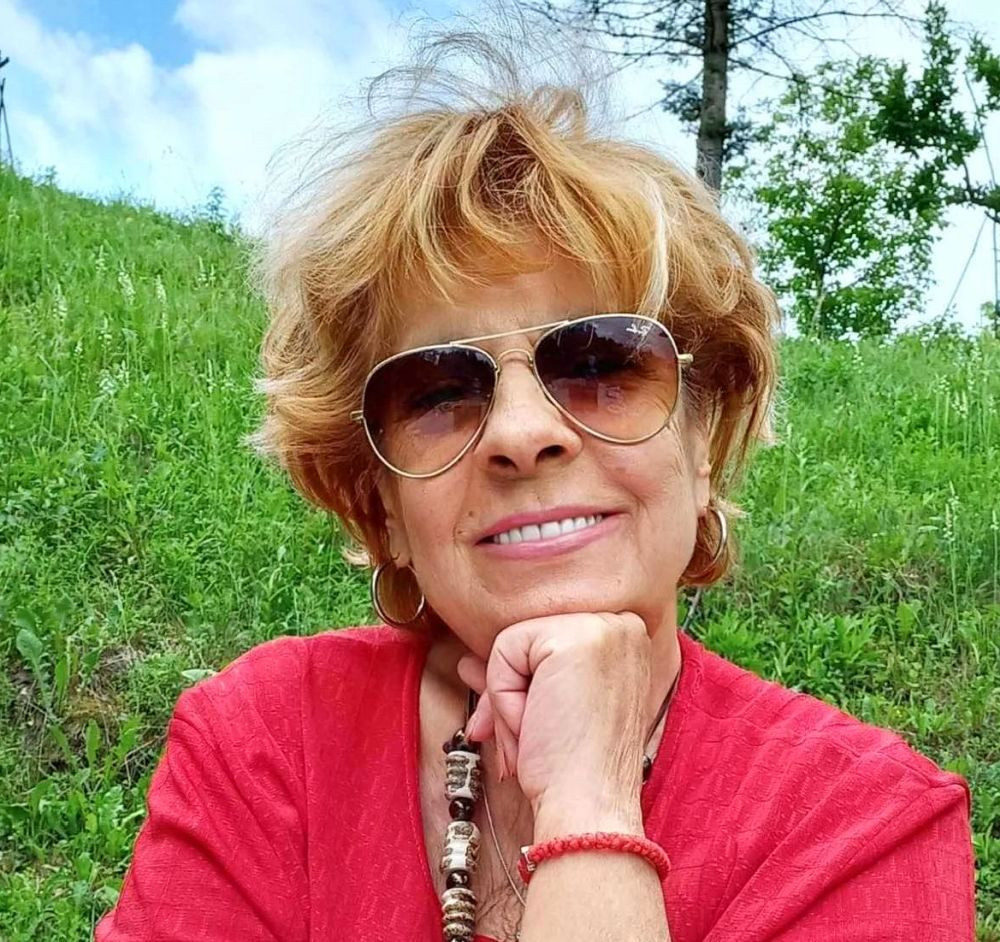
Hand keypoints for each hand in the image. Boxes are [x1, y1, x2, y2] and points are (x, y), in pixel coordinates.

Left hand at [456, 612, 650, 818]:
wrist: (588, 808)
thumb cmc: (571, 767)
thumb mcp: (547, 705)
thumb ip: (516, 676)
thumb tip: (469, 662)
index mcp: (624, 640)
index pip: (546, 640)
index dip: (525, 682)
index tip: (529, 724)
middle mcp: (622, 625)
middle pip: (530, 637)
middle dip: (508, 690)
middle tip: (521, 735)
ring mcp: (604, 627)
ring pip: (514, 642)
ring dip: (506, 697)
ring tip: (532, 735)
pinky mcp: (576, 638)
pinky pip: (505, 650)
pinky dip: (504, 695)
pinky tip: (532, 725)